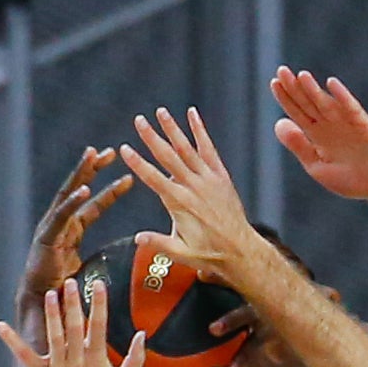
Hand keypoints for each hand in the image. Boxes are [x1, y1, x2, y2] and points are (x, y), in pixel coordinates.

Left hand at [0, 279, 144, 366]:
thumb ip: (136, 358)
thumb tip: (142, 335)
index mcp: (97, 360)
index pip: (99, 326)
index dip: (99, 304)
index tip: (98, 285)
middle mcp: (77, 362)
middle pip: (75, 327)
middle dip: (73, 303)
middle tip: (70, 283)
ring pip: (54, 336)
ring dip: (51, 314)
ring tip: (50, 294)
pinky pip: (24, 356)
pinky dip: (12, 341)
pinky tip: (1, 326)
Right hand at [17, 148, 133, 318]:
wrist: (43, 304)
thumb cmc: (65, 290)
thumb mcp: (91, 270)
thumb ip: (105, 261)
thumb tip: (126, 263)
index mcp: (72, 230)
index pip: (94, 205)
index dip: (111, 191)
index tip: (129, 177)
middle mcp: (60, 224)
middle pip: (78, 190)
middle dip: (93, 170)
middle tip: (110, 151)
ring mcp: (51, 228)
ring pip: (68, 195)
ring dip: (81, 174)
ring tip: (93, 156)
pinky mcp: (46, 238)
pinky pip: (61, 216)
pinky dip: (72, 202)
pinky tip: (84, 188)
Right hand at [118, 107, 266, 285]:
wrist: (242, 251)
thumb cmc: (210, 254)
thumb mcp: (181, 254)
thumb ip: (158, 244)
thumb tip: (137, 238)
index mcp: (180, 204)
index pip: (153, 178)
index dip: (138, 163)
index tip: (125, 149)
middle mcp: (193, 187)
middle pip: (168, 157)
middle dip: (152, 137)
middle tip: (139, 120)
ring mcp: (209, 180)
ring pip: (187, 149)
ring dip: (173, 129)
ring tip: (161, 112)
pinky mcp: (221, 177)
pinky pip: (209, 150)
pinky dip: (200, 132)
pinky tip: (192, 115)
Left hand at [270, 69, 367, 203]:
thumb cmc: (348, 180)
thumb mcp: (317, 166)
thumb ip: (299, 146)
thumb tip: (278, 122)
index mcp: (317, 134)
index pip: (298, 111)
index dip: (286, 98)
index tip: (274, 82)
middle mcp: (331, 124)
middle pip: (310, 103)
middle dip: (296, 88)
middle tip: (282, 71)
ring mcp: (348, 124)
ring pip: (327, 104)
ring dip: (315, 90)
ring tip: (301, 76)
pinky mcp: (365, 127)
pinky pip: (352, 109)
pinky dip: (343, 97)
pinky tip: (331, 84)